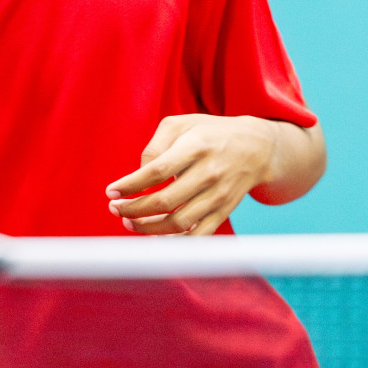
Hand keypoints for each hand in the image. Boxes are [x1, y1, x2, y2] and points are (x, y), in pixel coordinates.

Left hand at [106, 115, 276, 236]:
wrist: (257, 147)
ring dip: (149, 227)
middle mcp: (209, 173)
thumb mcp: (180, 124)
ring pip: (180, 222)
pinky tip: (155, 236)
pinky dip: (175, 242)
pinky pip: (199, 235)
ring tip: (129, 222)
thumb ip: (154, 146)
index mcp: (195, 147)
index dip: (131, 184)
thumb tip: (139, 175)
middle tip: (115, 208)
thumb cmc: (208, 134)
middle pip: (165, 200)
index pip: (157, 171)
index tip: (111, 191)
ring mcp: (219, 195)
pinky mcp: (224, 211)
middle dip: (133, 209)